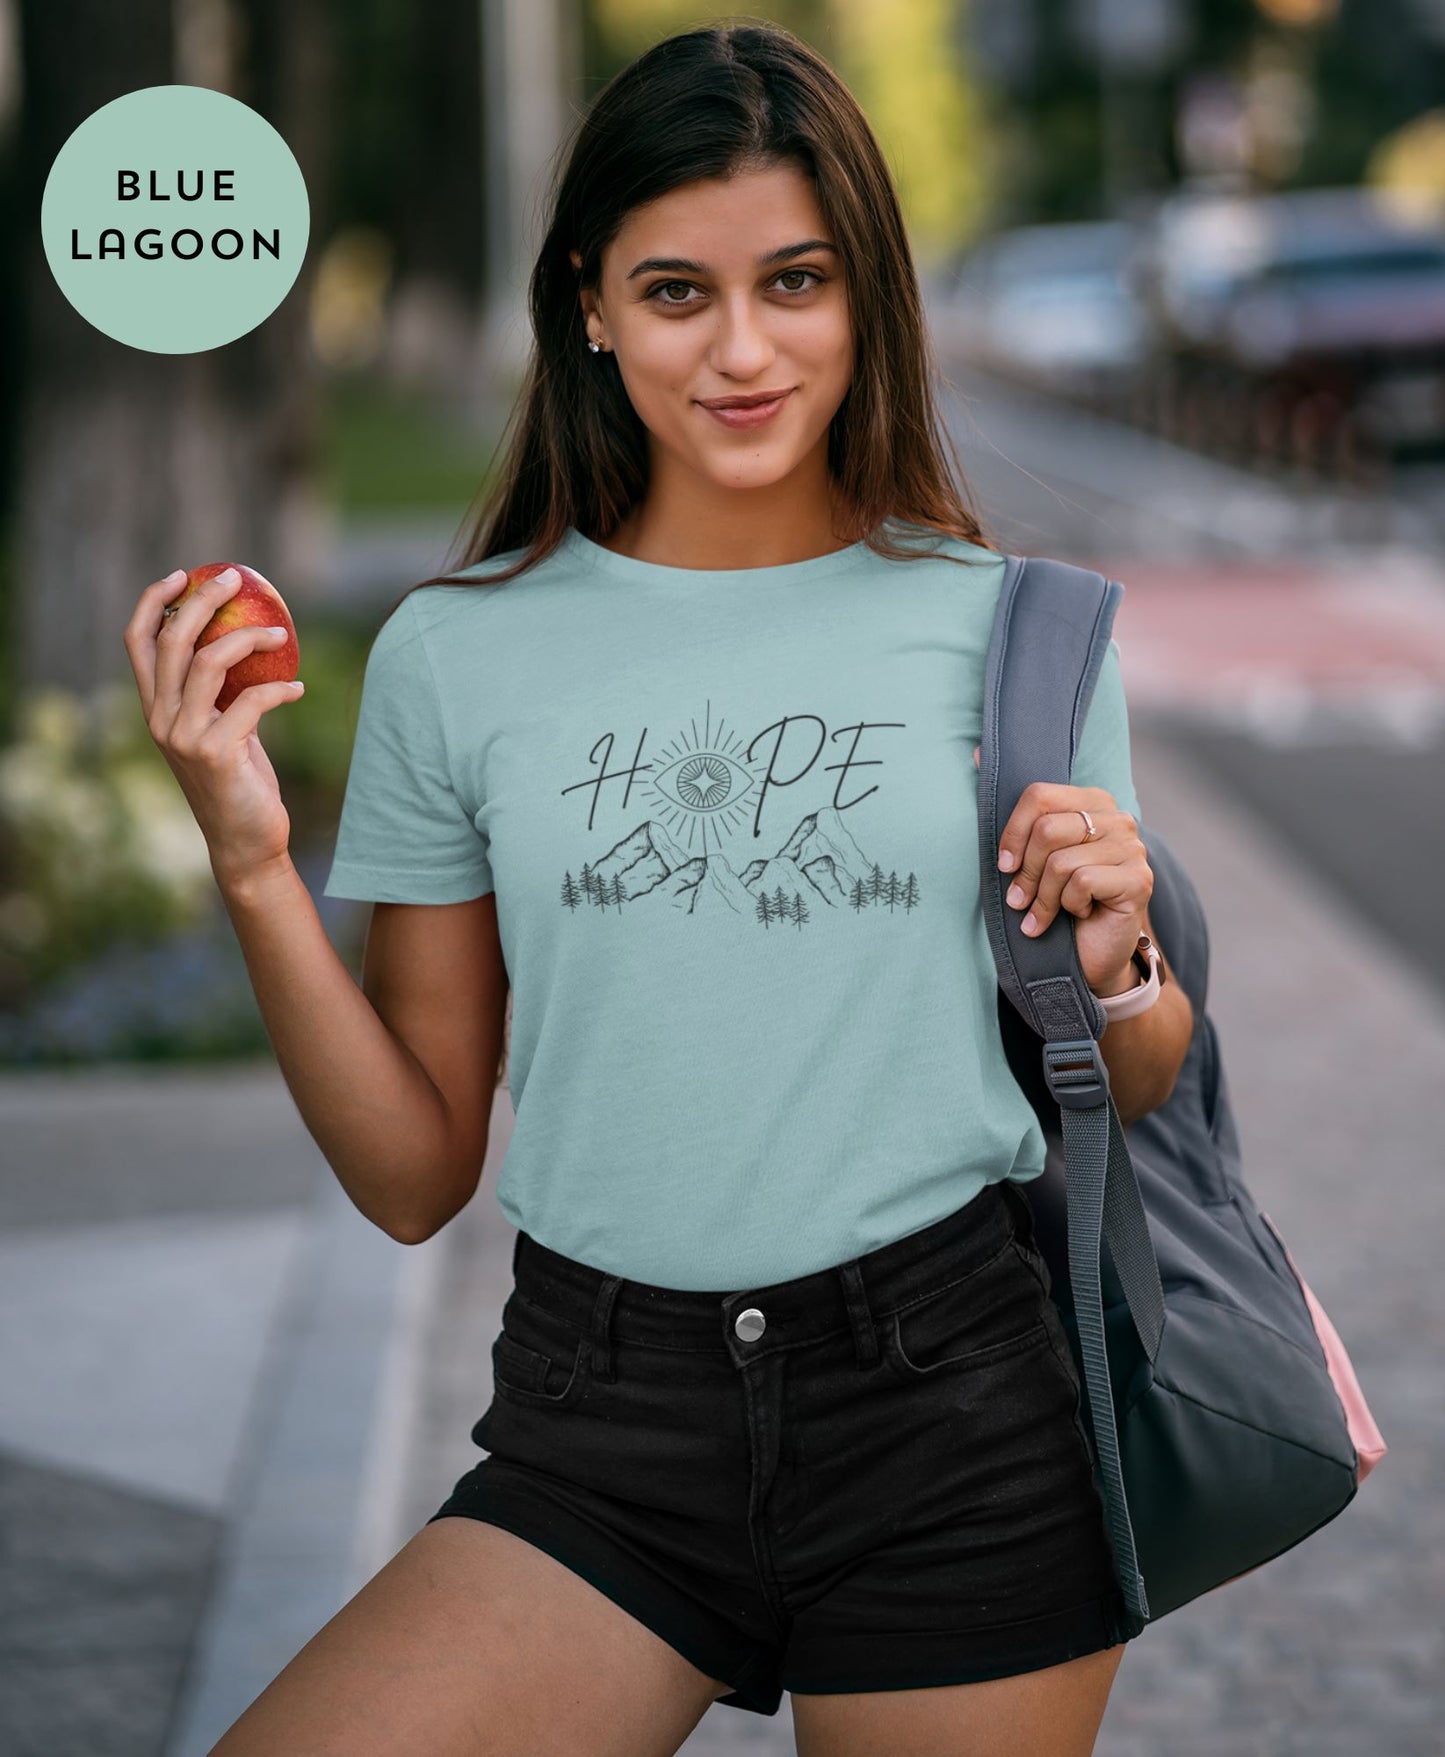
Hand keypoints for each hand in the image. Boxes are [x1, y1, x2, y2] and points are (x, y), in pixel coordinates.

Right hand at [124, 566, 304, 887]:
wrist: (246, 840)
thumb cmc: (239, 781)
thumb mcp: (222, 729)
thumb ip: (218, 694)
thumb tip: (243, 641)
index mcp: (155, 709)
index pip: (138, 643)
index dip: (154, 602)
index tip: (182, 574)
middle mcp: (160, 719)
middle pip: (172, 639)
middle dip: (203, 600)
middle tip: (235, 577)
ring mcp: (183, 736)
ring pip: (209, 661)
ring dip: (249, 637)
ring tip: (281, 632)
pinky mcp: (215, 752)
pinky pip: (252, 700)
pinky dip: (280, 688)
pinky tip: (298, 688)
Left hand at [974, 745, 1149, 996]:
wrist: (1090, 956)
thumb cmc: (1055, 902)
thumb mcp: (1029, 855)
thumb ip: (1011, 810)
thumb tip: (975, 751)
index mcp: (1092, 802)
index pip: (1039, 795)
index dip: (1012, 833)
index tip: (1003, 866)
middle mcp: (1117, 818)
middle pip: (1048, 829)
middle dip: (1025, 872)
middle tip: (1020, 899)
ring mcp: (1133, 847)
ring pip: (1061, 862)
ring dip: (1043, 898)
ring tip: (1043, 914)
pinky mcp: (1138, 879)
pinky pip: (1081, 883)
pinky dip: (1067, 907)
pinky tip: (1077, 916)